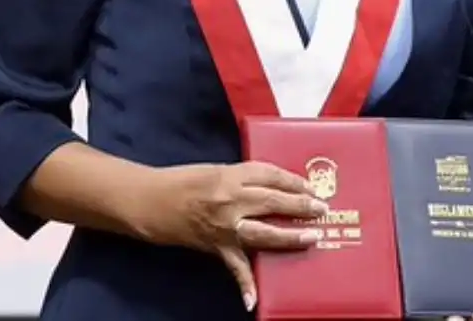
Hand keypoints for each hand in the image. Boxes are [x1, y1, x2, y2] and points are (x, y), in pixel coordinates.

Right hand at [142, 161, 327, 307]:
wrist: (151, 202)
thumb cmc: (184, 181)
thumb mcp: (218, 170)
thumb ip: (245, 178)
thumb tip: (276, 188)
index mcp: (231, 175)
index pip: (271, 175)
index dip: (294, 181)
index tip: (311, 186)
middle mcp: (230, 200)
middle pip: (273, 201)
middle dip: (300, 206)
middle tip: (322, 209)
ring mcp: (224, 226)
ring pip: (263, 232)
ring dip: (288, 236)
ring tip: (310, 237)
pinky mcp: (215, 246)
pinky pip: (234, 267)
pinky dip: (244, 284)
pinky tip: (254, 301)